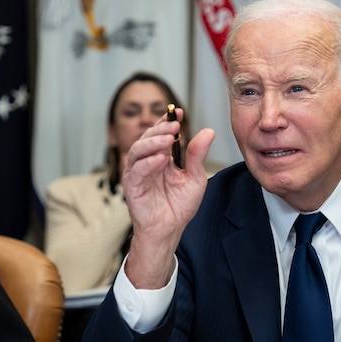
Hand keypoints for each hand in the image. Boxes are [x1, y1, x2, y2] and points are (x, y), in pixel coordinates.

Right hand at [122, 107, 213, 288]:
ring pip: (138, 150)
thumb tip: (208, 131)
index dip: (168, 120)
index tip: (180, 112)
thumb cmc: (179, 205)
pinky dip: (147, 163)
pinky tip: (161, 159)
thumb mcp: (194, 177)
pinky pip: (137, 170)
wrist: (170, 229)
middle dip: (161, 129)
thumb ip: (197, 155)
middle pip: (148, 137)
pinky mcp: (132, 186)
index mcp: (162, 156)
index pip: (162, 133)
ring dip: (152, 142)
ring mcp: (138, 172)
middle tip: (175, 125)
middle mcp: (147, 161)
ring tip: (168, 139)